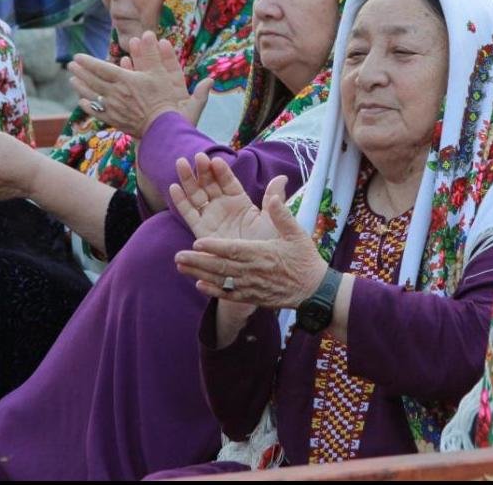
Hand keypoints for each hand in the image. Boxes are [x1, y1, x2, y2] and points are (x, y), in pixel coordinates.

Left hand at [68, 32, 211, 135]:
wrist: (162, 126)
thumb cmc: (163, 98)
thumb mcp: (160, 73)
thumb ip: (151, 53)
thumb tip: (147, 34)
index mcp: (124, 79)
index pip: (101, 68)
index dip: (88, 62)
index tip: (77, 57)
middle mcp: (115, 93)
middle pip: (92, 81)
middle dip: (80, 72)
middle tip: (70, 66)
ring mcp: (113, 108)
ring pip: (91, 95)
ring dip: (80, 86)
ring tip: (72, 80)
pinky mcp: (115, 120)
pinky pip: (96, 112)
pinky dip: (87, 106)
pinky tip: (82, 101)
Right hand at [170, 152, 283, 241]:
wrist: (256, 268)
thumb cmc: (267, 244)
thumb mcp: (272, 219)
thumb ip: (274, 198)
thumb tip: (283, 177)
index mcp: (240, 201)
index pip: (228, 181)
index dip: (222, 171)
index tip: (216, 161)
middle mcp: (223, 206)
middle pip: (210, 184)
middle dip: (203, 170)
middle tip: (198, 157)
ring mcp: (211, 217)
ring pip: (196, 195)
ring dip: (188, 179)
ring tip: (180, 163)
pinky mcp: (201, 231)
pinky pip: (189, 214)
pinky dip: (180, 201)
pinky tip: (174, 187)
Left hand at [174, 171, 327, 309]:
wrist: (315, 291)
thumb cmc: (305, 259)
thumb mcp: (296, 233)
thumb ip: (282, 215)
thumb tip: (273, 196)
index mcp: (261, 253)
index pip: (233, 249)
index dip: (214, 246)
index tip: (197, 242)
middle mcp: (252, 271)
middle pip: (220, 266)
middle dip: (197, 261)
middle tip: (177, 256)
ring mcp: (251, 286)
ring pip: (220, 280)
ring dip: (199, 273)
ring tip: (180, 267)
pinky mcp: (252, 297)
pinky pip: (228, 294)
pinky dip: (213, 291)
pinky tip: (199, 285)